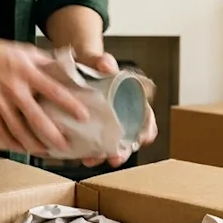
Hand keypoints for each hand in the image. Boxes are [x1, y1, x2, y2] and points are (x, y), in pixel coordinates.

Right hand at [0, 38, 88, 154]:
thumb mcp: (26, 51)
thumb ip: (46, 62)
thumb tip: (67, 70)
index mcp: (27, 73)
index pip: (53, 91)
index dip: (70, 105)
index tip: (83, 116)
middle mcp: (14, 89)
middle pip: (36, 118)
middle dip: (52, 135)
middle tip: (65, 146)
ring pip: (18, 130)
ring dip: (33, 144)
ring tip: (45, 151)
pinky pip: (0, 132)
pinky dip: (11, 143)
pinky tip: (22, 149)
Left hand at [77, 52, 157, 168]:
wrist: (74, 69)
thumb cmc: (94, 67)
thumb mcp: (100, 61)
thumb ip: (104, 62)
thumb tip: (105, 63)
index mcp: (132, 102)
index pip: (147, 119)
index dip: (148, 130)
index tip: (145, 138)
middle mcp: (122, 118)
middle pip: (128, 140)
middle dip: (124, 152)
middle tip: (116, 158)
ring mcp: (105, 126)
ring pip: (108, 147)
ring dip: (101, 156)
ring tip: (91, 160)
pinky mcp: (88, 131)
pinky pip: (89, 145)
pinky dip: (85, 152)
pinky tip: (77, 155)